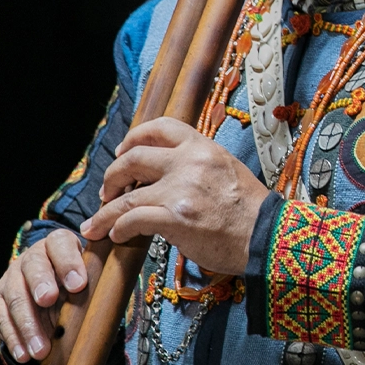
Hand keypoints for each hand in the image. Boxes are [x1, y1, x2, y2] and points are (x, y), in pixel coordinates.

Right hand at [0, 228, 89, 362]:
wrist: (50, 287)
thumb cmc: (75, 282)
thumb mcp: (88, 276)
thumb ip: (94, 282)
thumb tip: (106, 305)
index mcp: (57, 245)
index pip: (60, 245)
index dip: (68, 262)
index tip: (79, 284)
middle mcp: (31, 258)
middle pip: (33, 267)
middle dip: (40, 283)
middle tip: (48, 300)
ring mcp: (10, 279)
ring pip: (15, 297)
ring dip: (27, 324)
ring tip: (41, 348)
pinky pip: (1, 319)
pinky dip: (13, 339)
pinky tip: (23, 354)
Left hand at [80, 116, 267, 274]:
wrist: (267, 236)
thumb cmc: (251, 211)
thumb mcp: (227, 170)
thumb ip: (198, 166)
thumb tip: (168, 176)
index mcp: (203, 147)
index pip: (160, 128)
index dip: (134, 138)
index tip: (123, 151)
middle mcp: (189, 163)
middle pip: (133, 158)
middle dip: (112, 175)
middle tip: (107, 191)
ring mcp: (180, 190)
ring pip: (126, 195)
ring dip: (105, 210)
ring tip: (96, 223)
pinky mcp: (175, 218)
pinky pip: (132, 219)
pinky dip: (117, 227)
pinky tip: (115, 235)